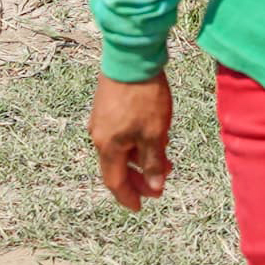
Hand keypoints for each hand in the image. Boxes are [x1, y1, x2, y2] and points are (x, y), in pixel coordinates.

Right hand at [90, 73, 175, 208]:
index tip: (139, 207)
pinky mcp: (107, 106)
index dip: (128, 196)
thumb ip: (154, 162)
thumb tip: (155, 187)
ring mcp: (101, 120)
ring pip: (120, 150)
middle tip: (159, 185)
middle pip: (116, 167)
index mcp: (108, 146)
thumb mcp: (154, 133)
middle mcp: (99, 136)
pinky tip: (153, 138)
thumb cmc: (143, 97)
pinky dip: (135, 143)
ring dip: (140, 159)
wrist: (132, 56)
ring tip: (165, 160)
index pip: (115, 182)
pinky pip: (120, 135)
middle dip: (138, 179)